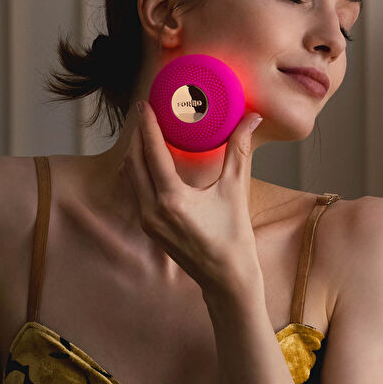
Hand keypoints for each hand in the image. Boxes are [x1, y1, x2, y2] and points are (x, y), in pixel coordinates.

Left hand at [118, 100, 263, 296]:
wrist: (225, 278)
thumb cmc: (233, 237)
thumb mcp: (236, 189)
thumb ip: (239, 150)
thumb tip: (252, 118)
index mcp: (172, 199)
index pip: (152, 152)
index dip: (147, 125)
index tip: (145, 105)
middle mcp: (152, 210)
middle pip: (133, 161)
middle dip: (137, 135)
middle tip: (145, 114)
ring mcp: (147, 220)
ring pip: (130, 177)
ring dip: (135, 153)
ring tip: (145, 134)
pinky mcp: (148, 227)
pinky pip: (135, 191)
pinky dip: (138, 172)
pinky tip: (149, 162)